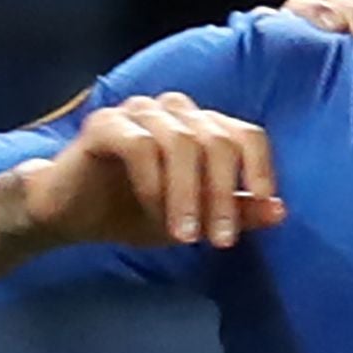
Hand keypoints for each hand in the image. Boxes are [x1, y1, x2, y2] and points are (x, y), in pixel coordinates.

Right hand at [21, 94, 286, 250]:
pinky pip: (141, 146)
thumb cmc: (137, 211)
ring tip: (186, 237)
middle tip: (220, 241)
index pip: (247, 135)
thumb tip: (280, 212)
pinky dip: (154, 184)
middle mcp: (175, 111)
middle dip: (224, 195)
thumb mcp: (196, 220)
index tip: (264, 207)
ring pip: (183, 143)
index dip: (261, 169)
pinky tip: (153, 213)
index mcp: (202, 126)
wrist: (72, 215)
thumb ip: (237, 213)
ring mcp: (140, 112)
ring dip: (189, 195)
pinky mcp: (105, 123)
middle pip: (219, 141)